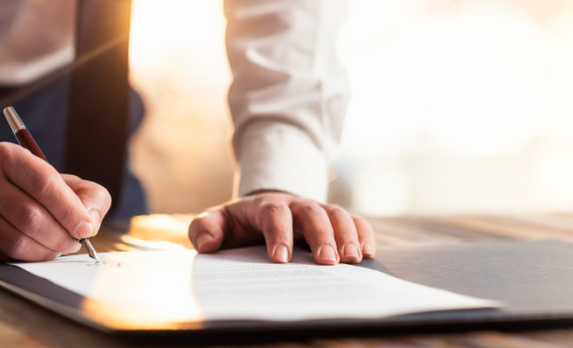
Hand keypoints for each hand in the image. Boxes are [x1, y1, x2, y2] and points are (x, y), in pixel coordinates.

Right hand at [0, 142, 110, 260]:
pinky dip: (24, 261)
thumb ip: (90, 196)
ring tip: (57, 248)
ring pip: (15, 241)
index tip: (86, 228)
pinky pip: (0, 257)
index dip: (70, 210)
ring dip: (45, 252)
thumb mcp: (66, 184)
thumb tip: (90, 223)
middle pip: (30, 216)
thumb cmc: (34, 194)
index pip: (43, 183)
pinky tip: (33, 252)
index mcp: (7, 156)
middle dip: (60, 236)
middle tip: (73, 243)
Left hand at [188, 192, 374, 264]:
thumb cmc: (237, 224)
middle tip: (327, 262)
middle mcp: (294, 204)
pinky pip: (353, 221)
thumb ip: (204, 229)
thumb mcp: (216, 222)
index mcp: (264, 205)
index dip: (278, 234)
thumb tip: (209, 244)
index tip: (281, 260)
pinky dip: (363, 234)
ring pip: (336, 214)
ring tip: (353, 260)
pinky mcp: (332, 220)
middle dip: (321, 236)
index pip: (274, 214)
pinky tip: (368, 253)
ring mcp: (316, 209)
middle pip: (312, 212)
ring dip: (347, 236)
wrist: (259, 210)